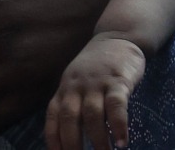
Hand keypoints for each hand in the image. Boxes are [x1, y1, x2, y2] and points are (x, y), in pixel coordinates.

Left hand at [45, 35, 145, 149]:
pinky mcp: (118, 81)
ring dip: (98, 140)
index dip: (54, 140)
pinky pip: (116, 106)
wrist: (119, 36)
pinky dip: (118, 126)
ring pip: (92, 115)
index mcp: (65, 89)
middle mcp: (77, 86)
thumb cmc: (96, 67)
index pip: (53, 118)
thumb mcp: (76, 81)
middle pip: (69, 118)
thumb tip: (69, 138)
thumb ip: (72, 103)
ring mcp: (97, 82)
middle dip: (72, 144)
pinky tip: (122, 142)